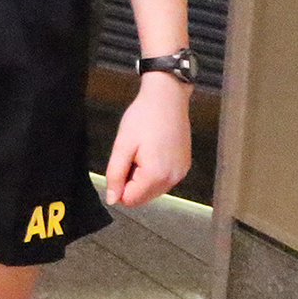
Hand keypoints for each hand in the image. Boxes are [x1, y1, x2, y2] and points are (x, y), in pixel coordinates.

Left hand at [103, 74, 191, 207]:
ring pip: (153, 190)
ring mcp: (181, 173)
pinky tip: (151, 152)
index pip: (131, 199)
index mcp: (156, 176)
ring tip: (140, 153)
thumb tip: (112, 200)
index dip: (119, 186)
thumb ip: (115, 175)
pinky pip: (164, 180)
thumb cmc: (141, 119)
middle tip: (130, 156)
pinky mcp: (185, 166)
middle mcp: (172, 180)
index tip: (119, 164)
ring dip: (142, 178)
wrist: (167, 99)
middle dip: (131, 183)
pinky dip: (154, 173)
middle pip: (143, 197)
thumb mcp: (122, 145)